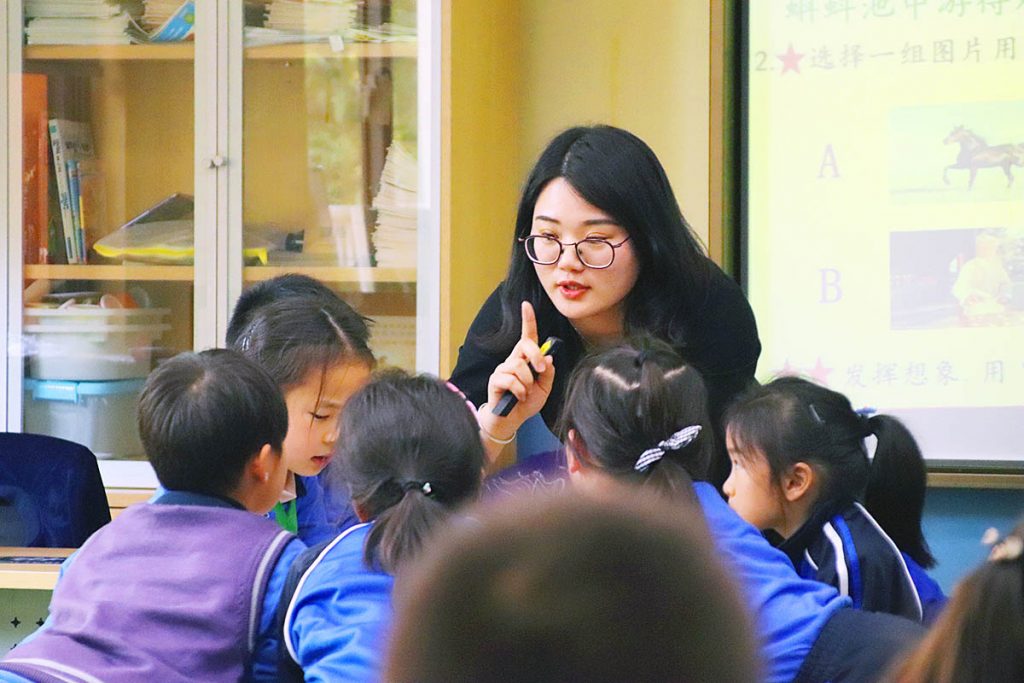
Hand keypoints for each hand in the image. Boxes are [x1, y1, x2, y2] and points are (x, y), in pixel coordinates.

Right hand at [478, 301, 555, 443]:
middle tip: (541, 371)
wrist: (511, 420)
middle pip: (525, 345)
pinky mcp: (495, 381)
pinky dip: (520, 391)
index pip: (527, 336)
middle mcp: (512, 360)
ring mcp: (502, 369)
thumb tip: (548, 357)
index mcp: (525, 359)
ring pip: (519, 366)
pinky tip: (518, 398)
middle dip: (536, 356)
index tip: (526, 305)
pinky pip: (511, 380)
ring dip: (527, 382)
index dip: (527, 320)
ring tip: (526, 393)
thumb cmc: (527, 403)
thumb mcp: (544, 388)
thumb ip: (548, 372)